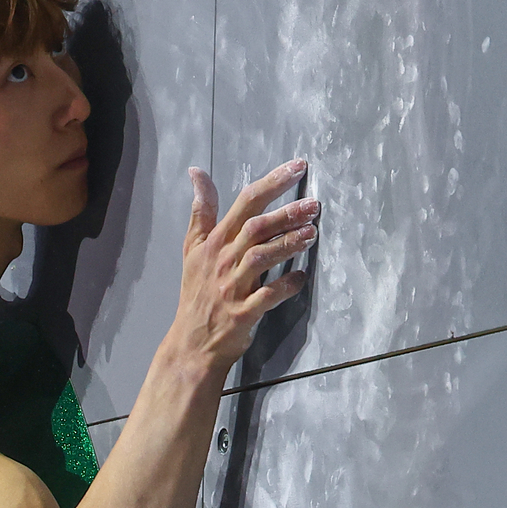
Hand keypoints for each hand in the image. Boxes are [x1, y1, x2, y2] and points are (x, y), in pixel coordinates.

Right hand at [171, 159, 318, 373]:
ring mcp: (233, 287)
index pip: (245, 203)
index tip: (298, 166)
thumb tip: (197, 174)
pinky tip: (301, 276)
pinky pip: (268, 296)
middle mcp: (223, 260)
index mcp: (214, 242)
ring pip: (262, 257)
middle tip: (314, 204)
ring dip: (289, 244)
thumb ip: (201, 211)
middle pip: (256, 228)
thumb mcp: (192, 248)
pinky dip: (286, 285)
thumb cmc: (197, 292)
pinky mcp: (243, 312)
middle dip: (287, 213)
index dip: (272, 182)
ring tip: (313, 233)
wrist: (192, 341)